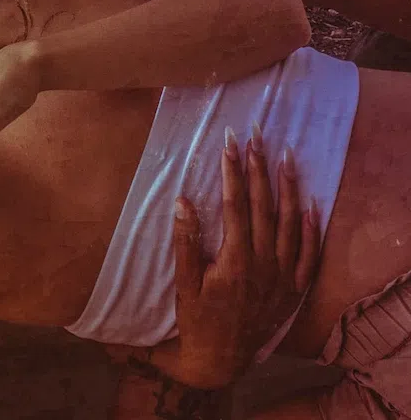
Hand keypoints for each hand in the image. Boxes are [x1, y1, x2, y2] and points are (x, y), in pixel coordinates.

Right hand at [112, 132, 319, 389]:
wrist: (220, 359)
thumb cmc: (196, 317)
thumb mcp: (184, 282)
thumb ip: (186, 242)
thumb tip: (183, 201)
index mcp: (235, 262)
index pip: (236, 206)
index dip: (232, 172)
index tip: (229, 143)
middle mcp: (264, 267)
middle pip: (264, 208)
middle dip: (258, 168)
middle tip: (255, 135)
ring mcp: (282, 279)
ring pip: (290, 225)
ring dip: (288, 188)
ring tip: (286, 156)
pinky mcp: (293, 290)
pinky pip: (308, 255)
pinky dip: (310, 228)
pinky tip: (310, 203)